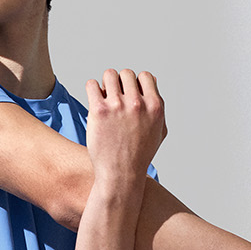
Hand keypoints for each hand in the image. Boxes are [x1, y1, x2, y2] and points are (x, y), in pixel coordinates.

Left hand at [84, 68, 165, 191]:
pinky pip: (92, 84)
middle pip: (126, 74)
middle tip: (114, 98)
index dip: (136, 84)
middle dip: (120, 84)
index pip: (145, 76)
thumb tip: (153, 82)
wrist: (121, 175)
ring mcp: (118, 106)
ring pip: (109, 75)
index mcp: (155, 106)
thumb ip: (158, 106)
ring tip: (103, 98)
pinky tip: (94, 101)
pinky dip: (92, 89)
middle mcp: (138, 103)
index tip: (130, 96)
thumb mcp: (159, 131)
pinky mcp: (99, 111)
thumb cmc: (139, 156)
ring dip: (105, 84)